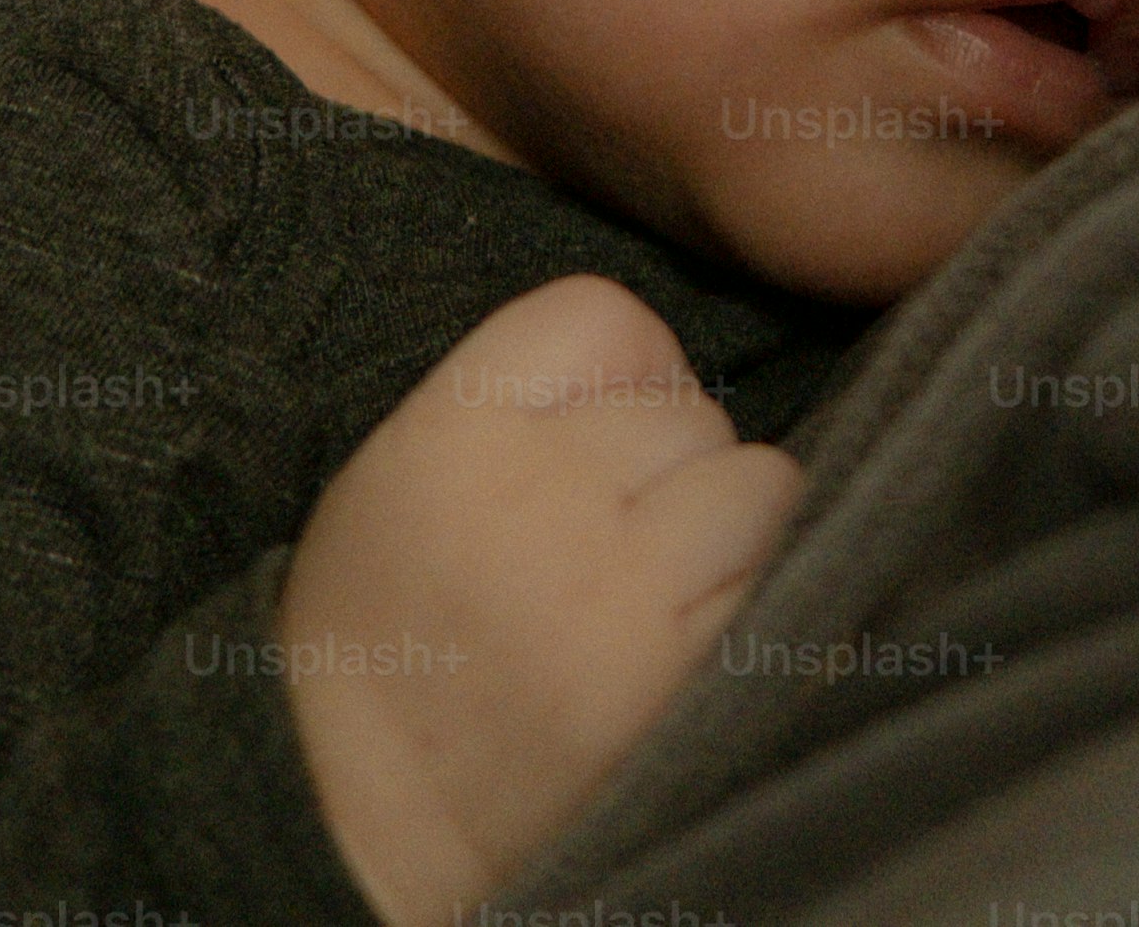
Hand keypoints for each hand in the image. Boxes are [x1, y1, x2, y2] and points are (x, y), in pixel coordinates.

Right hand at [279, 274, 802, 926]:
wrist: (360, 821)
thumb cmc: (387, 642)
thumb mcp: (405, 477)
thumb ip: (519, 404)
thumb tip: (671, 374)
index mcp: (452, 433)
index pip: (606, 317)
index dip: (626, 372)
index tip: (602, 437)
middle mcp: (538, 495)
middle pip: (693, 407)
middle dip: (675, 468)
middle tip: (618, 544)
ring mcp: (614, 589)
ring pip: (759, 485)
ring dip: (733, 533)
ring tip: (662, 594)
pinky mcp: (676, 678)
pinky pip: (779, 587)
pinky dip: (753, 610)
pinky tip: (687, 650)